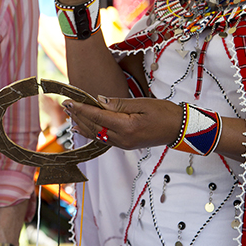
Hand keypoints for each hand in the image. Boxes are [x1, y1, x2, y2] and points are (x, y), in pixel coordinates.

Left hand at [63, 95, 183, 149]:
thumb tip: (98, 100)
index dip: (82, 109)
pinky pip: (104, 139)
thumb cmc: (164, 113)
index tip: (70, 101)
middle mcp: (123, 139)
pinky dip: (92, 132)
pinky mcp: (125, 144)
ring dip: (83, 124)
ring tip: (70, 114)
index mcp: (127, 127)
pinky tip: (83, 127)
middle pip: (94, 127)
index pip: (98, 116)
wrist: (178, 129)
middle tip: (66, 105)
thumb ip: (118, 103)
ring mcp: (124, 144)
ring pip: (97, 135)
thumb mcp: (142, 103)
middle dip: (79, 116)